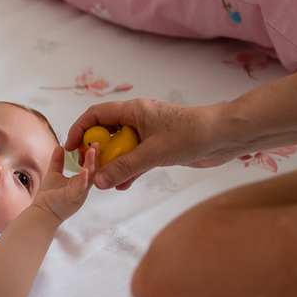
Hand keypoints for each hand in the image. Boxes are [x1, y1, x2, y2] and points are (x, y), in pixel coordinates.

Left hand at [33, 145, 94, 222]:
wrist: (42, 213)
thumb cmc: (48, 198)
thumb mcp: (54, 175)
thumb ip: (58, 162)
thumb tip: (59, 147)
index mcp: (79, 182)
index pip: (89, 166)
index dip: (92, 154)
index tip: (92, 142)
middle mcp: (83, 187)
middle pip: (94, 170)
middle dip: (96, 156)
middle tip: (97, 142)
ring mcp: (80, 193)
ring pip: (90, 177)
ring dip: (92, 164)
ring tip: (93, 150)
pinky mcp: (74, 198)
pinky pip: (81, 188)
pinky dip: (83, 179)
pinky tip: (84, 170)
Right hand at [64, 98, 227, 190]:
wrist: (225, 137)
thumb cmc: (192, 134)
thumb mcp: (153, 153)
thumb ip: (125, 168)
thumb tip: (99, 182)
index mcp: (133, 110)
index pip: (96, 115)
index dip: (80, 130)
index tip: (71, 149)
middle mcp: (138, 120)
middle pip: (106, 133)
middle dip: (96, 152)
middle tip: (89, 169)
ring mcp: (149, 134)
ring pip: (121, 148)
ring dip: (113, 164)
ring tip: (105, 182)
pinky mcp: (159, 148)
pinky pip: (136, 159)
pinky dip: (128, 170)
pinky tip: (123, 185)